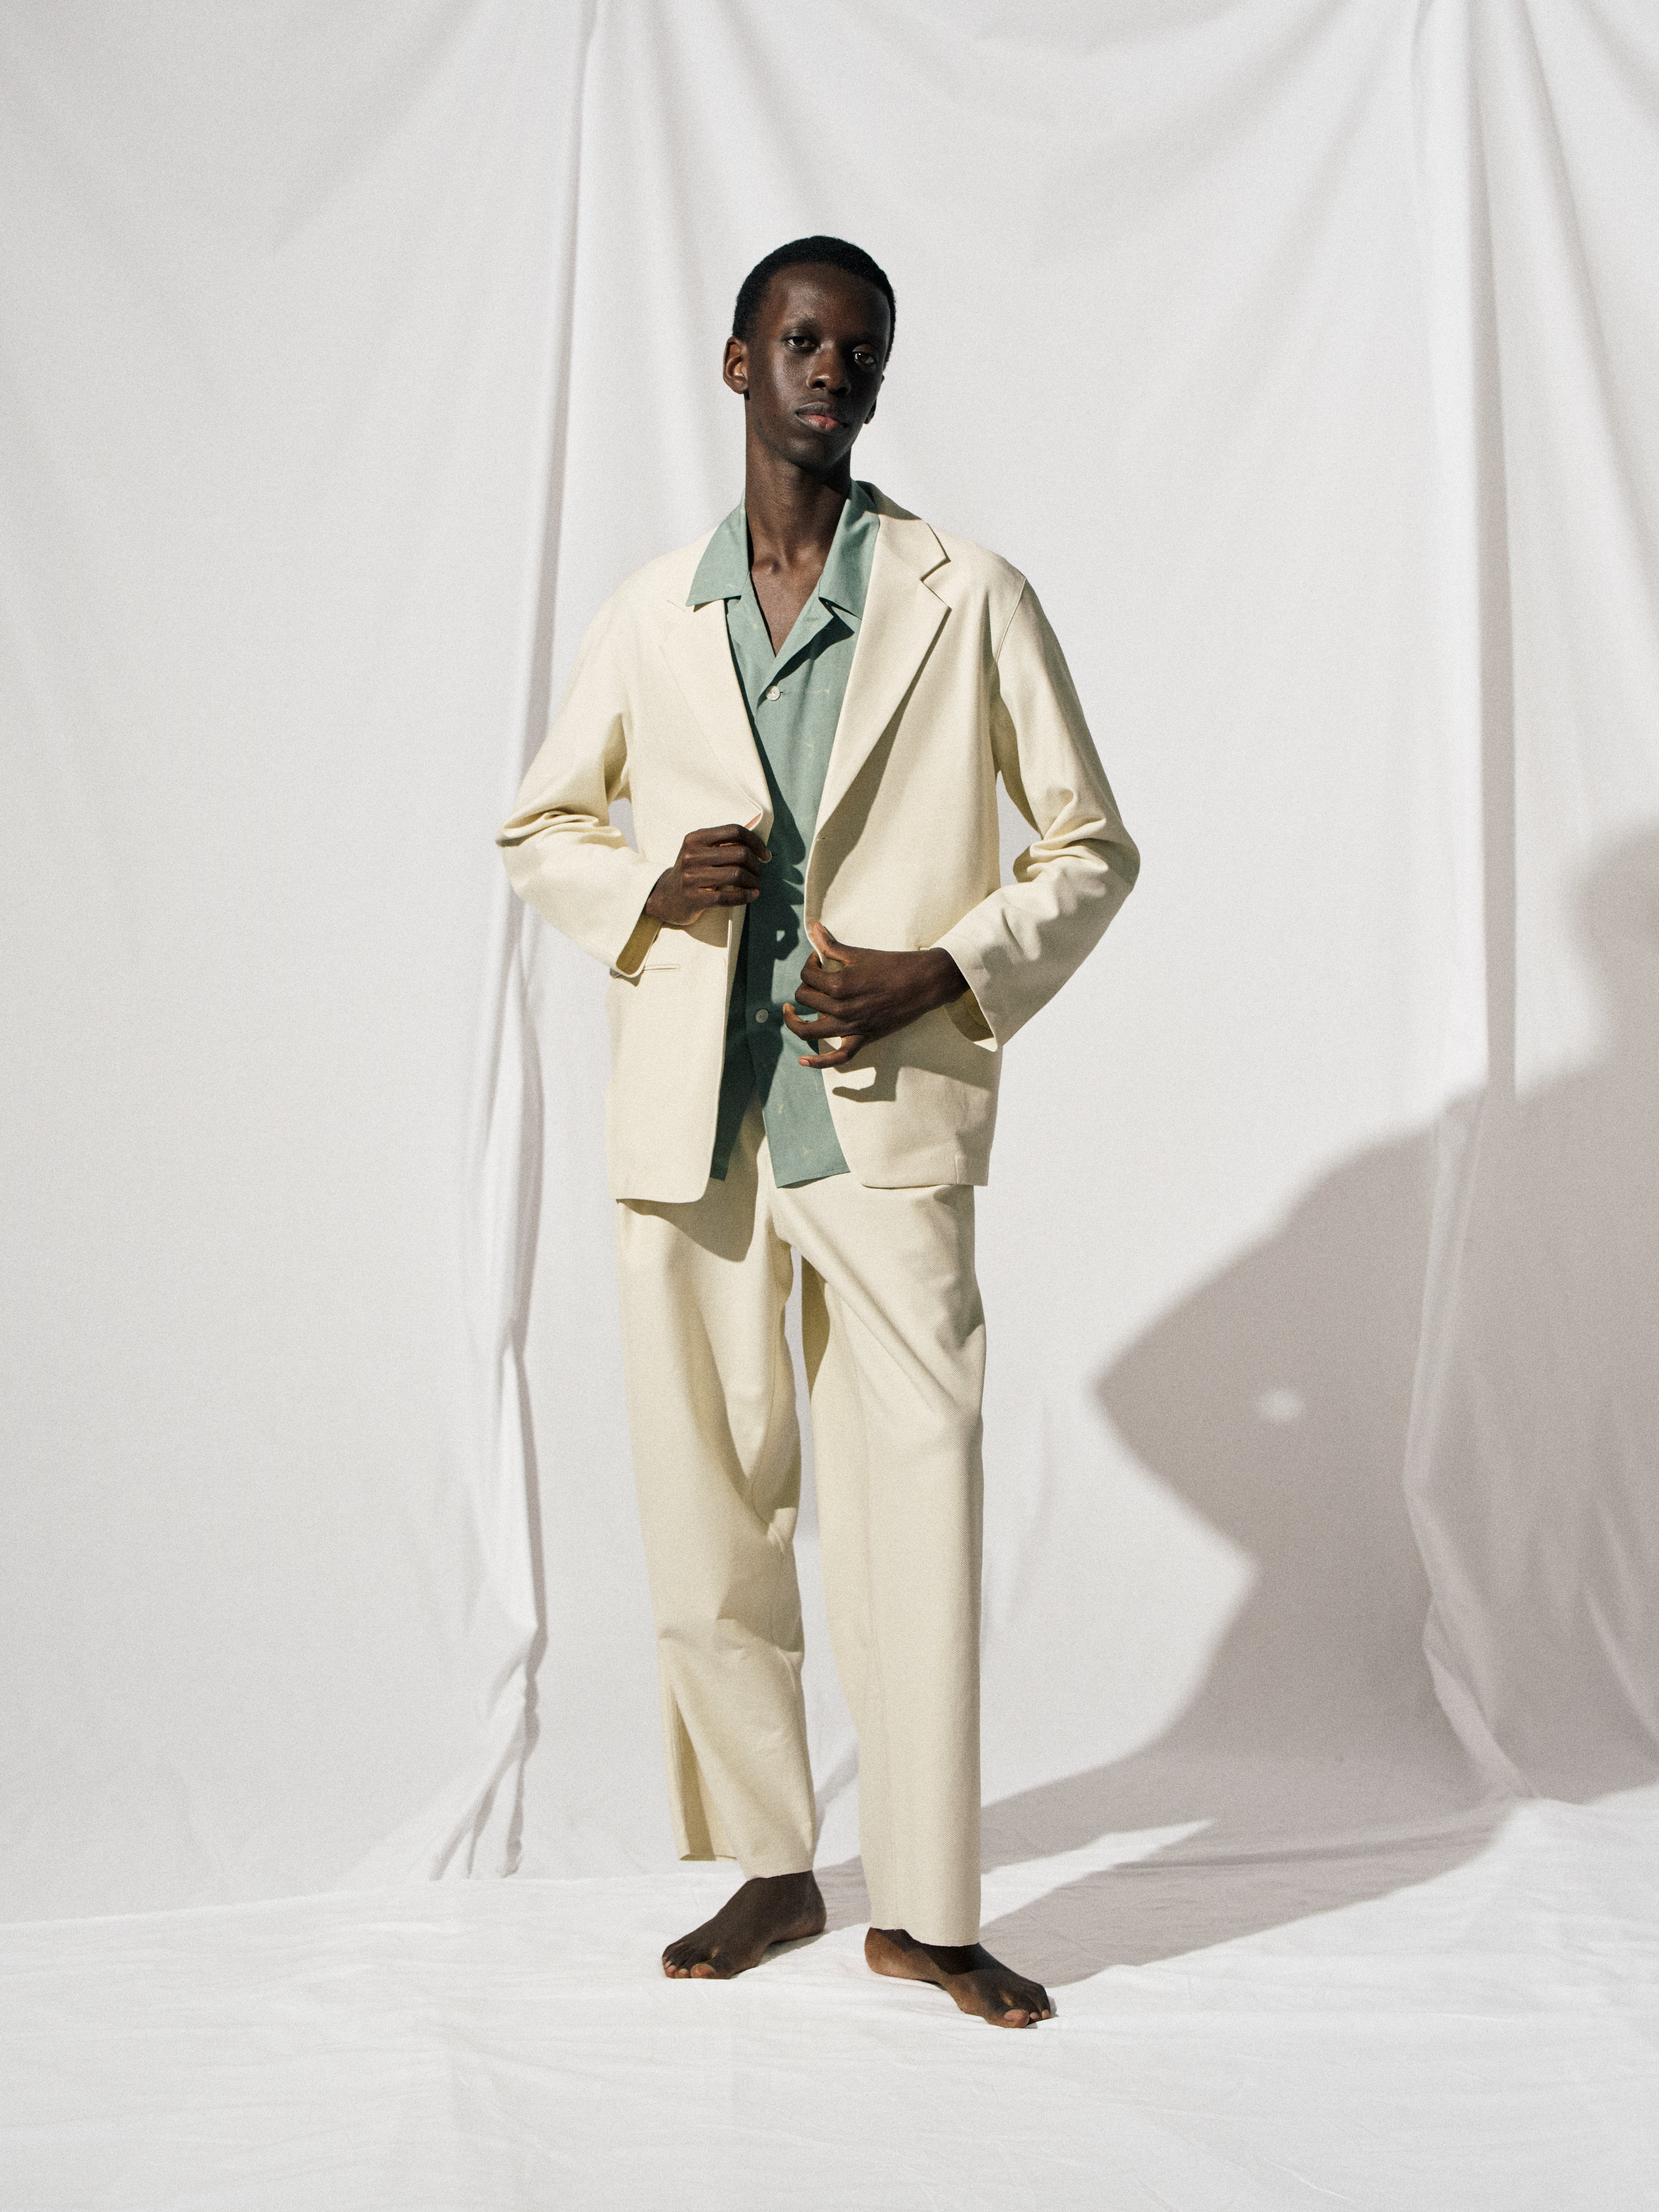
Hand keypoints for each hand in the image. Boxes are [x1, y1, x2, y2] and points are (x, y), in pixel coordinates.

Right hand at [644, 817, 769, 928]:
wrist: (666, 897)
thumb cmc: (691, 873)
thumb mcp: (701, 852)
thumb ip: (723, 845)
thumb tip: (757, 844)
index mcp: (695, 838)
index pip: (734, 831)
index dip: (755, 841)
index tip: (764, 854)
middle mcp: (692, 855)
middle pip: (739, 853)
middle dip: (756, 864)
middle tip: (759, 872)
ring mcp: (691, 877)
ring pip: (736, 875)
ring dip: (753, 881)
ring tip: (755, 884)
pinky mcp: (693, 898)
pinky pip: (727, 897)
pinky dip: (745, 896)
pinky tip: (752, 895)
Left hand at [783, 924, 967, 1068]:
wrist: (924, 983)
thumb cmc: (894, 965)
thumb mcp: (860, 954)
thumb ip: (832, 945)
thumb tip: (814, 928)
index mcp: (839, 983)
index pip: (807, 975)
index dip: (809, 964)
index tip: (819, 959)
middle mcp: (841, 1008)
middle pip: (805, 999)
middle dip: (806, 986)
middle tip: (816, 978)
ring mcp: (851, 1026)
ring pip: (809, 1031)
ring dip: (795, 1022)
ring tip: (790, 1012)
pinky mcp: (863, 1038)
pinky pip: (838, 1057)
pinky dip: (818, 1062)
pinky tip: (803, 1060)